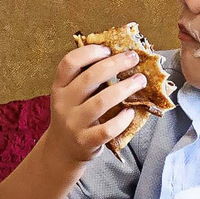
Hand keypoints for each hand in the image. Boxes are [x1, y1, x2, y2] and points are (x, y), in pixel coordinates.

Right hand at [47, 42, 148, 164]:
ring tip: (140, 80)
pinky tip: (131, 112)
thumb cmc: (74, 116)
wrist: (63, 149)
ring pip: (102, 101)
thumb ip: (85, 79)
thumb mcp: (70, 95)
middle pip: (90, 78)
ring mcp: (74, 123)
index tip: (108, 49)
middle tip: (133, 58)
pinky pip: (107, 129)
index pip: (70, 62)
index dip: (90, 52)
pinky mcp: (86, 141)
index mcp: (59, 87)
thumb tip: (118, 56)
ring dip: (125, 88)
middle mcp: (63, 103)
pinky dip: (122, 119)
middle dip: (115, 64)